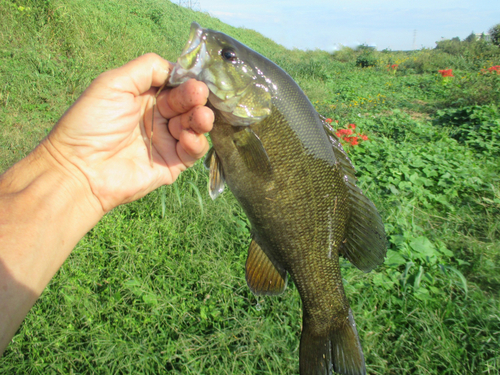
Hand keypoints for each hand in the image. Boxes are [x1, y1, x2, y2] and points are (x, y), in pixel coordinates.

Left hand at [44, 53, 213, 211]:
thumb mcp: (113, 83)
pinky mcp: (172, 164)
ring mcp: (166, 141)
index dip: (186, 80)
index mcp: (144, 97)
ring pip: (194, 126)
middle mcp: (157, 117)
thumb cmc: (91, 123)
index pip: (175, 84)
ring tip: (202, 117)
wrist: (80, 168)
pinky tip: (188, 137)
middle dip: (195, 97)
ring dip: (201, 119)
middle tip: (199, 95)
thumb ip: (147, 69)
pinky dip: (196, 143)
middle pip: (187, 104)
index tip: (194, 78)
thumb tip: (178, 69)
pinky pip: (193, 151)